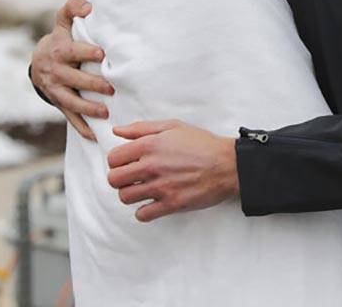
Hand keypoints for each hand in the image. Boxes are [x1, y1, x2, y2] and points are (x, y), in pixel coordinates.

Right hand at [31, 0, 112, 140]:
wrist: (38, 62)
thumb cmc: (59, 38)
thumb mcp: (62, 21)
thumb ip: (72, 7)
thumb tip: (89, 6)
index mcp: (59, 51)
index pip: (73, 52)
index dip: (86, 52)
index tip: (100, 53)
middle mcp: (56, 72)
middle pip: (74, 79)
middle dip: (92, 84)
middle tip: (111, 88)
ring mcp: (57, 90)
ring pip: (71, 101)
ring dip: (88, 108)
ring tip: (105, 112)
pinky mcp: (59, 103)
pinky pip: (70, 117)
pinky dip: (82, 127)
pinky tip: (95, 136)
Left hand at [106, 120, 238, 221]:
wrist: (228, 164)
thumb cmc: (202, 143)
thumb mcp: (172, 126)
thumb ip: (141, 128)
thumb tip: (117, 132)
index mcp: (150, 145)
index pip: (113, 158)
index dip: (117, 161)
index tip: (126, 163)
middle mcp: (151, 166)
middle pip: (114, 180)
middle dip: (119, 179)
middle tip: (131, 178)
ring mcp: (161, 187)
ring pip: (125, 197)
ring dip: (130, 195)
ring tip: (141, 190)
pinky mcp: (171, 204)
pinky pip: (142, 215)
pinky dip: (143, 211)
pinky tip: (151, 203)